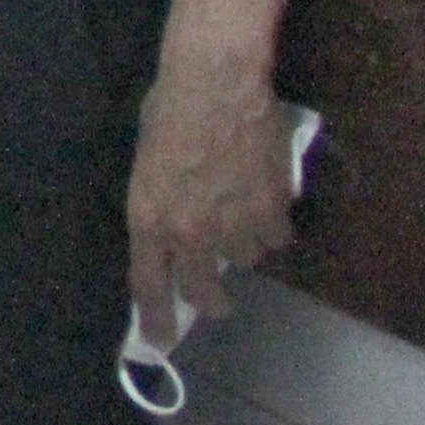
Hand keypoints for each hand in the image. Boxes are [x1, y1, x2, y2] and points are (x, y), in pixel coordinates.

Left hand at [128, 47, 304, 348]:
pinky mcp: (273, 211)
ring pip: (245, 261)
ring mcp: (235, 225)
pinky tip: (265, 201)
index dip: (156, 319)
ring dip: (242, 246)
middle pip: (202, 291)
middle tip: (215, 300)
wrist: (215, 83)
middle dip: (210, 301)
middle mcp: (190, 233)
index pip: (149, 285)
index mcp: (149, 219)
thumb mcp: (147, 162)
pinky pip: (277, 237)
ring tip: (238, 213)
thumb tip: (175, 229)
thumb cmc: (170, 110)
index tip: (160, 341)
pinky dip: (272, 226)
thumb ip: (161, 204)